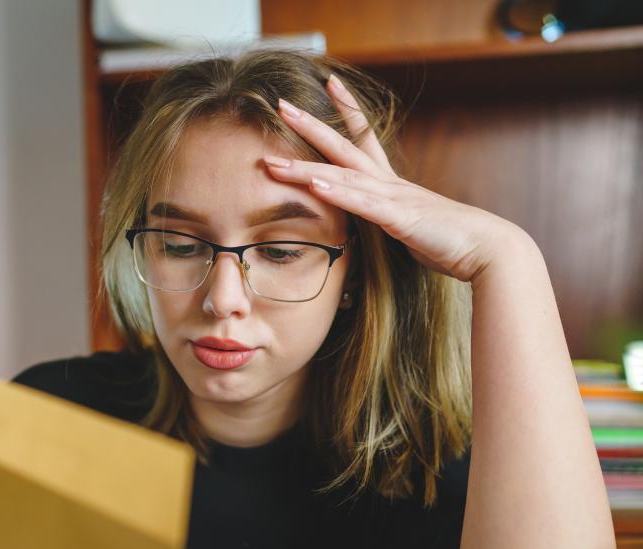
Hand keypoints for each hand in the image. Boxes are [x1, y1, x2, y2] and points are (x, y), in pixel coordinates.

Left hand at [263, 74, 530, 283]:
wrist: (488, 250)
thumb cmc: (451, 243)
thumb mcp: (410, 229)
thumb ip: (389, 222)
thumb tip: (377, 225)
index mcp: (391, 185)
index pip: (364, 139)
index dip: (346, 111)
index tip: (328, 85)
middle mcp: (389, 184)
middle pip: (343, 147)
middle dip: (310, 127)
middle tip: (281, 105)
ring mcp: (393, 198)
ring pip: (342, 176)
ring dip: (304, 168)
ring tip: (272, 160)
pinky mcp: (398, 219)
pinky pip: (362, 204)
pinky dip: (337, 193)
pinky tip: (314, 183)